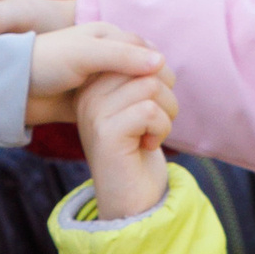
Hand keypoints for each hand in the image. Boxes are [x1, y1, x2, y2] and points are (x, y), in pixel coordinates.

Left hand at [23, 22, 171, 137]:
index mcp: (108, 35)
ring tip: (153, 120)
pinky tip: (135, 127)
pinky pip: (119, 105)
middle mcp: (107, 54)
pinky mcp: (92, 99)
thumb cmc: (46, 64)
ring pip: (133, 89)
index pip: (146, 50)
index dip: (158, 68)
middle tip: (163, 109)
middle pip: (143, 70)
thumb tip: (161, 62)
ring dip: (144, 102)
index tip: (166, 89)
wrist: (13, 88)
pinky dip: (130, 113)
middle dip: (155, 87)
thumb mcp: (84, 55)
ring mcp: (100, 78)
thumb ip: (122, 57)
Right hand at [74, 64, 174, 219]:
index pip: (135, 53)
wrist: (131, 200)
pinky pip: (150, 110)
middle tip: (158, 120)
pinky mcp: (107, 132)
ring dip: (167, 112)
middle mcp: (87, 96)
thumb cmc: (138, 152)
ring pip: (150, 85)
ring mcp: (94, 113)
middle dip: (166, 92)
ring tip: (154, 132)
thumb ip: (140, 79)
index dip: (158, 76)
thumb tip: (156, 55)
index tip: (153, 106)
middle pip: (144, 65)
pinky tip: (149, 144)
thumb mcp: (138, 107)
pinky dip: (162, 128)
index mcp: (93, 85)